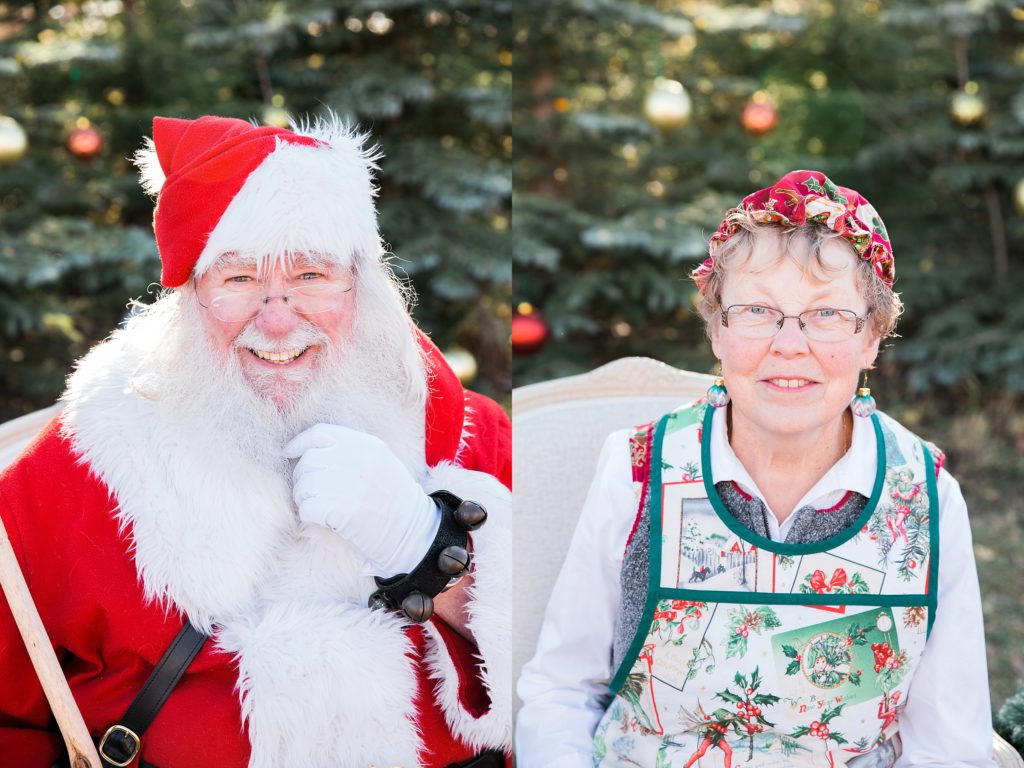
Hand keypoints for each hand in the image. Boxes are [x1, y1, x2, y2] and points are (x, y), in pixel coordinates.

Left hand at [282, 424, 439, 575]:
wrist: (411, 530)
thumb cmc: (392, 497)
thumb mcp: (379, 462)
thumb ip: (349, 451)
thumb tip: (307, 450)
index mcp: (367, 445)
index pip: (321, 433)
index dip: (299, 443)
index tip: (288, 453)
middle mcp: (358, 461)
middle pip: (308, 460)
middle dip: (302, 477)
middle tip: (311, 491)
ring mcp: (351, 486)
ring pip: (304, 485)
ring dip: (304, 497)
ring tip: (319, 505)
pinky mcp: (344, 512)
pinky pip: (307, 508)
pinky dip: (309, 515)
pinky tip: (324, 519)